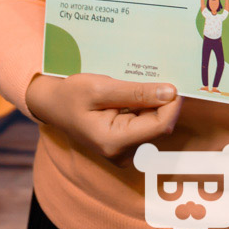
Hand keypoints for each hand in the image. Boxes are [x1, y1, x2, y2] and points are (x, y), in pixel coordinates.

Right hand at [25, 73, 181, 166]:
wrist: (53, 105)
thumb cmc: (71, 95)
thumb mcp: (100, 88)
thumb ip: (136, 92)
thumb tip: (170, 93)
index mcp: (114, 141)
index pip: (159, 125)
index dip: (172, 104)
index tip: (175, 82)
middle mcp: (122, 153)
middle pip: (159, 126)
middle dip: (164, 102)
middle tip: (161, 75)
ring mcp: (124, 151)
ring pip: (155, 124)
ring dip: (155, 103)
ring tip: (143, 83)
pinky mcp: (126, 145)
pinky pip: (146, 125)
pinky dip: (147, 107)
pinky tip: (137, 93)